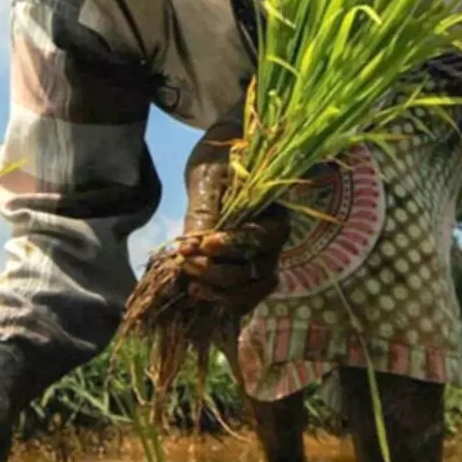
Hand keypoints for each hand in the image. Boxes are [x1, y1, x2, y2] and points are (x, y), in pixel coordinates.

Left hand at [175, 121, 289, 317]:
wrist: (220, 161)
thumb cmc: (219, 162)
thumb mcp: (210, 178)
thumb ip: (207, 210)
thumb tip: (198, 243)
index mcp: (275, 213)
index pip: (261, 239)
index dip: (231, 246)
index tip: (201, 244)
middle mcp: (275, 242)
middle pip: (256, 269)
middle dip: (218, 270)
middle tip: (186, 259)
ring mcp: (262, 259)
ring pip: (251, 289)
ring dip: (220, 290)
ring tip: (191, 282)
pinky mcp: (246, 271)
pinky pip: (244, 297)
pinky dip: (223, 300)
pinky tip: (198, 290)